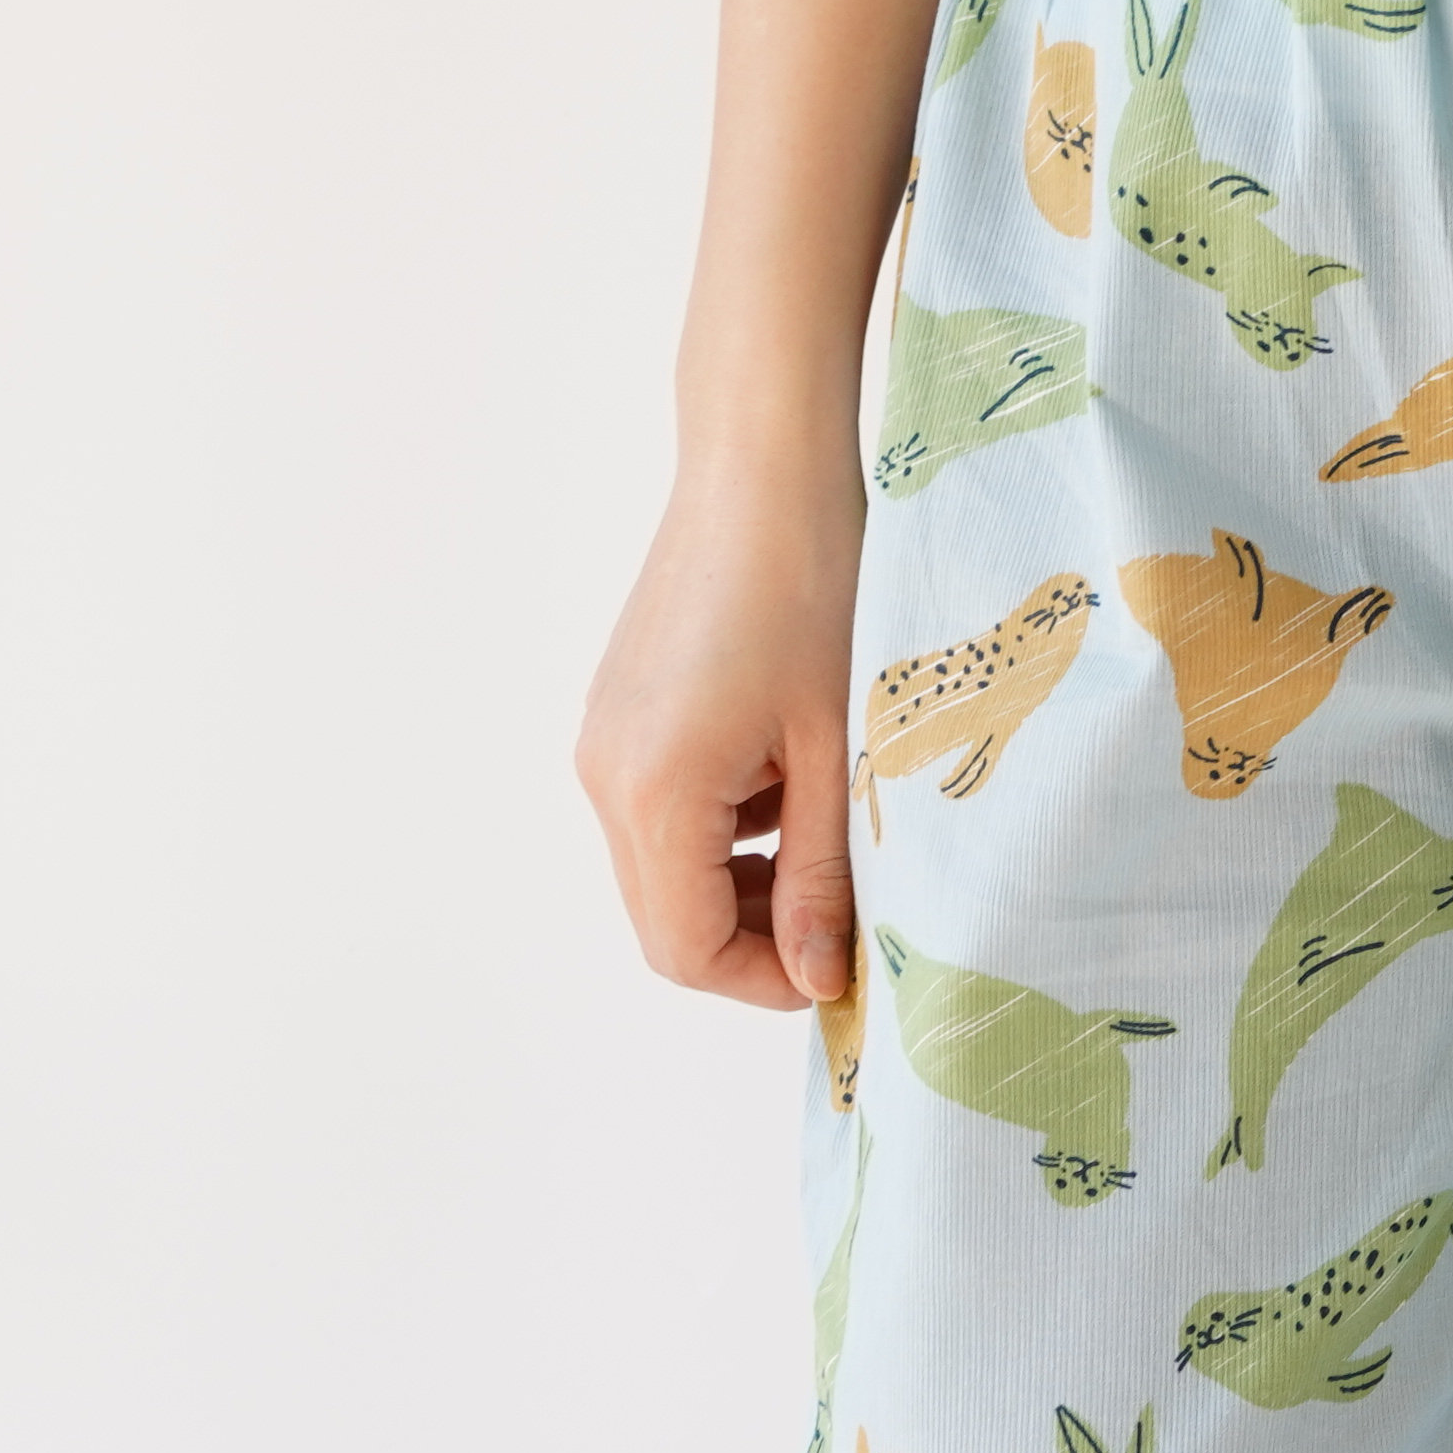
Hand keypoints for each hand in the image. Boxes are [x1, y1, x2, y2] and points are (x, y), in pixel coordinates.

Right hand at [575, 448, 864, 1011]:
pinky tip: (795, 786)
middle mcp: (606, 777)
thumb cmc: (813, 592)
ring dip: (746, 885)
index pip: (686, 950)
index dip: (766, 981)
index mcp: (655, 793)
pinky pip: (664, 813)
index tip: (842, 969)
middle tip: (848, 921)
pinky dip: (727, 831)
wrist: (762, 470)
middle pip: (666, 919)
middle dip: (758, 939)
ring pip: (666, 871)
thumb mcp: (838, 753)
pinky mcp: (620, 717)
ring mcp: (604, 745)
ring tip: (834, 846)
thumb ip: (823, 877)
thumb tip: (817, 978)